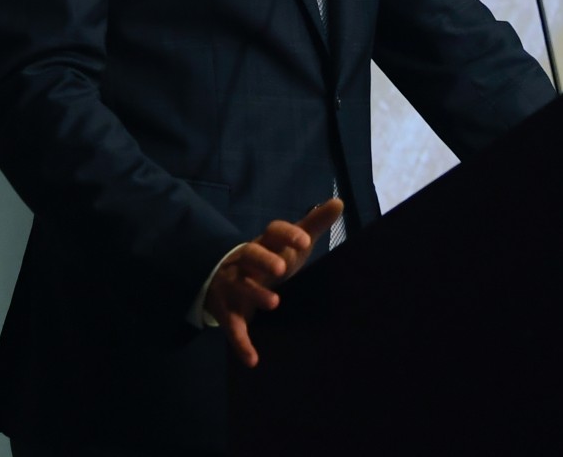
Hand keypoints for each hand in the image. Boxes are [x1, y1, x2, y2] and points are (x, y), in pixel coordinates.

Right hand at [204, 197, 343, 367]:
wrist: (224, 283)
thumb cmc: (268, 260)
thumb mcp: (289, 245)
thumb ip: (312, 225)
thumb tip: (338, 202)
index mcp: (264, 244)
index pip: (273, 232)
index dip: (287, 234)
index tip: (304, 241)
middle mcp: (245, 261)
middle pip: (251, 254)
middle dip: (264, 260)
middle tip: (281, 268)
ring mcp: (233, 286)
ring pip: (239, 286)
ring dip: (255, 294)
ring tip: (274, 303)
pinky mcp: (228, 312)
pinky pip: (233, 327)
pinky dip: (241, 344)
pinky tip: (252, 360)